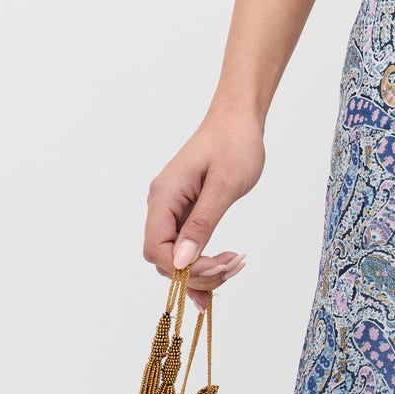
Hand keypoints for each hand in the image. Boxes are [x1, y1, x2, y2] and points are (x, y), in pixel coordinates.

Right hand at [143, 105, 265, 314]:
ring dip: (203, 268)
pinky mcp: (186, 210)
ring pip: (177, 255)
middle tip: (232, 265)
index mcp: (165, 195)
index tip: (216, 266)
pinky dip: (201, 262)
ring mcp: (173, 208)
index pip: (156, 248)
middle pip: (165, 257)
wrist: (238, 119)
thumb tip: (182, 261)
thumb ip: (202, 223)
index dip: (182, 267)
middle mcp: (162, 204)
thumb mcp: (224, 185)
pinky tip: (218, 274)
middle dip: (197, 271)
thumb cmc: (234, 144)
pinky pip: (186, 245)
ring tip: (235, 263)